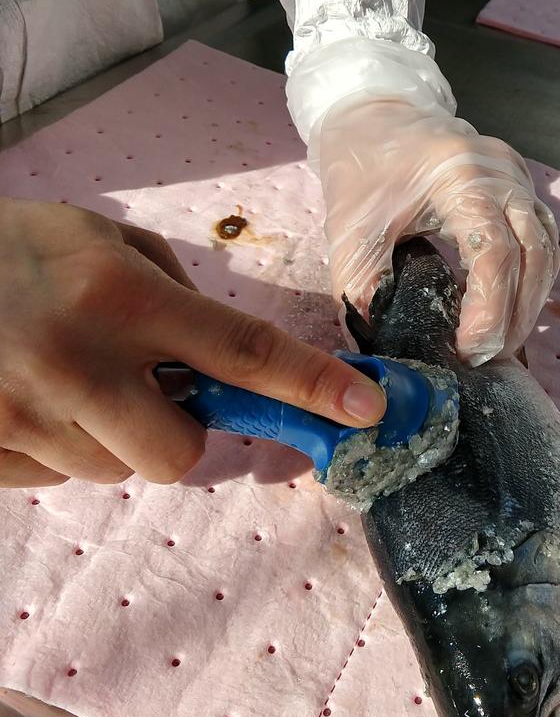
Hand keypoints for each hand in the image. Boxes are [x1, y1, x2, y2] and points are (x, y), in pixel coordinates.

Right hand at [0, 199, 385, 487]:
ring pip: (115, 469)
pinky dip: (57, 446)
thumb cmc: (8, 248)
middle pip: (180, 453)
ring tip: (62, 380)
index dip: (312, 386)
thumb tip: (226, 360)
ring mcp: (25, 415)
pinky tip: (24, 398)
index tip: (367, 408)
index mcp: (120, 299)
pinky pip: (56, 476)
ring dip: (109, 435)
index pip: (244, 352)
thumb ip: (170, 295)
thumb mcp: (97, 241)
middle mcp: (79, 363)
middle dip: (176, 432)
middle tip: (142, 390)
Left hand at [310, 98, 559, 365]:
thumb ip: (361, 289)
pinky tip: (509, 313)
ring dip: (530, 305)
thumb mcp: (350, 229)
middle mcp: (502, 174)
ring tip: (501, 346)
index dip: (489, 312)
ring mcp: (518, 178)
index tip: (468, 352)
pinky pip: (543, 242)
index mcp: (460, 176)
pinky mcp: (522, 188)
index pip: (495, 253)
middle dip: (515, 318)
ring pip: (546, 252)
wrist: (376, 114)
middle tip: (488, 361)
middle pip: (535, 256)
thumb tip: (376, 351)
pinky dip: (531, 283)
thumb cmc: (361, 168)